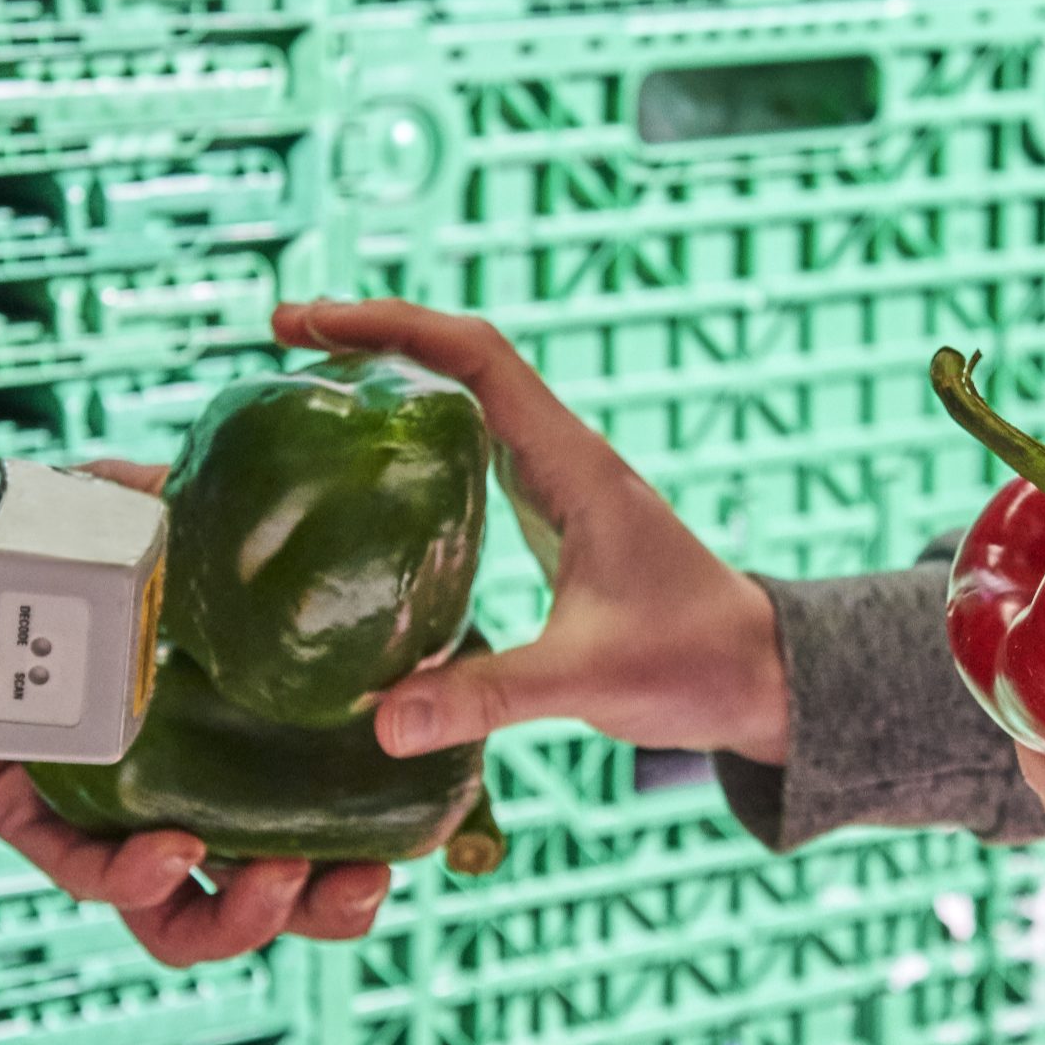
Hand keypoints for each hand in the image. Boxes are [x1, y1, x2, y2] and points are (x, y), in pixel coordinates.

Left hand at [0, 458, 391, 966]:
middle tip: (359, 883)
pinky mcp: (34, 819)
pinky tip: (170, 849)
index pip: (327, 793)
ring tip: (281, 883)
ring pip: (190, 914)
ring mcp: (113, 812)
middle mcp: (183, 782)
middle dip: (328, 906)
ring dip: (249, 918)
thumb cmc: (23, 537)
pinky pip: (90, 875)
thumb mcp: (122, 507)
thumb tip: (256, 490)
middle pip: (274, 884)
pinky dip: (137, 878)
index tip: (424, 823)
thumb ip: (185, 501)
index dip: (383, 825)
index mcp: (232, 722)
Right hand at [273, 298, 788, 765]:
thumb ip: (489, 696)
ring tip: (303, 377)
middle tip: (281, 336)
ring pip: (467, 400)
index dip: (392, 326)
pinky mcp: (553, 522)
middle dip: (373, 334)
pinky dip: (415, 438)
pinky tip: (364, 469)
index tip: (311, 323)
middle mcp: (565, 460)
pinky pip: (474, 453)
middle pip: (461, 360)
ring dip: (392, 376)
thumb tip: (381, 721)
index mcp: (576, 467)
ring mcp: (559, 486)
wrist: (763, 679)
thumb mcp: (588, 680)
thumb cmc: (696, 665)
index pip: (477, 357)